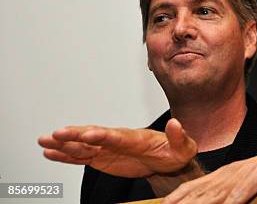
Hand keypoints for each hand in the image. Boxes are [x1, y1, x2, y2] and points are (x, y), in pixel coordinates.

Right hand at [38, 118, 196, 177]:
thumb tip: (176, 123)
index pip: (116, 135)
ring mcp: (107, 149)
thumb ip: (179, 136)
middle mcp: (117, 140)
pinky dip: (65, 155)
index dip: (102, 135)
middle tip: (57, 134)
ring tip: (44, 141)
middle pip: (93, 136)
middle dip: (75, 135)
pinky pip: (80, 157)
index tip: (88, 134)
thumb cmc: (175, 152)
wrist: (169, 161)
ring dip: (64, 143)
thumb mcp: (184, 146)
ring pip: (82, 145)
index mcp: (136, 138)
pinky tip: (50, 152)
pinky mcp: (102, 158)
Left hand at [163, 148, 256, 203]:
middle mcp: (246, 168)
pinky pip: (255, 183)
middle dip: (187, 198)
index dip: (183, 194)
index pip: (206, 184)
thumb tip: (226, 203)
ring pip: (227, 184)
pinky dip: (240, 194)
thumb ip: (244, 194)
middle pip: (211, 184)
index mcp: (240, 172)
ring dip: (206, 199)